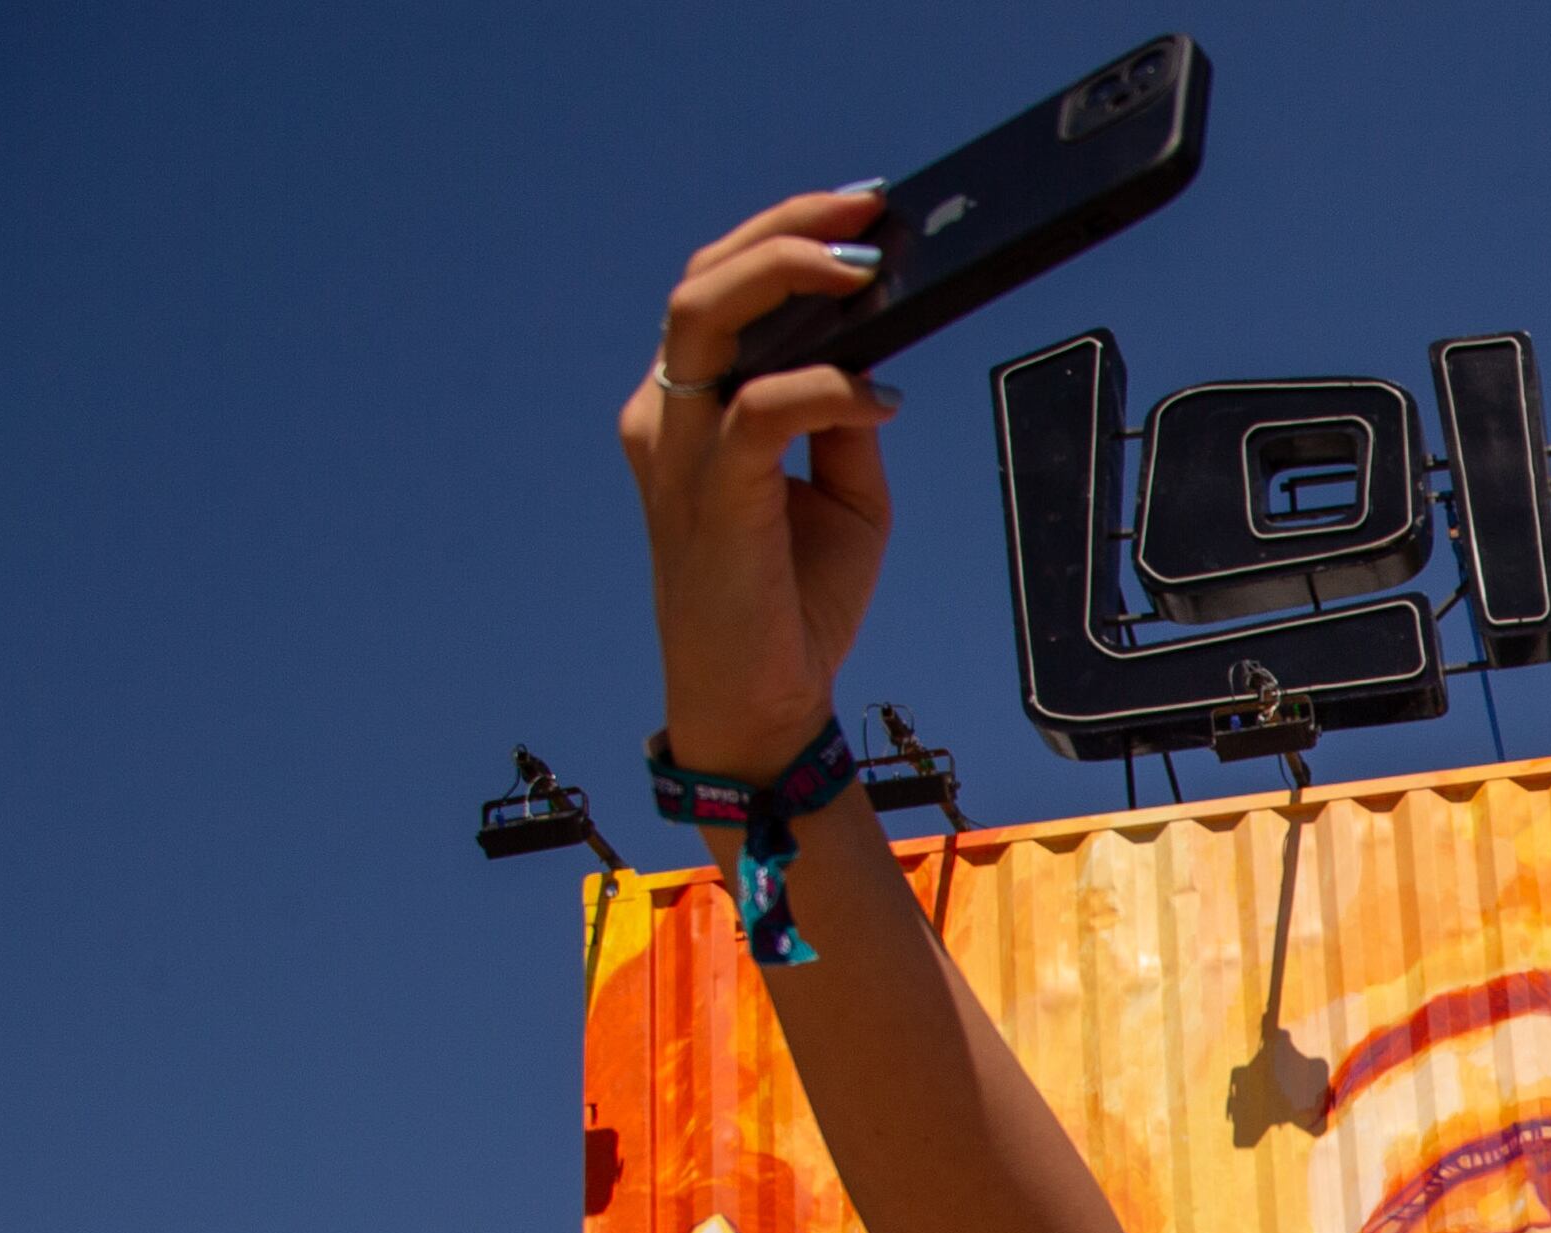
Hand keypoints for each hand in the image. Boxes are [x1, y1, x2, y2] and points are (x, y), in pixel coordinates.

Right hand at [621, 189, 900, 773]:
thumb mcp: (844, 495)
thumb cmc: (795, 599)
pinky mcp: (710, 495)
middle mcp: (668, 415)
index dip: (783, 235)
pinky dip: (828, 390)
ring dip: (788, 274)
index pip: (722, 290)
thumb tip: (874, 357)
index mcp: (691, 407)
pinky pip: (761, 410)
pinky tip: (882, 399)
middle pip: (705, 279)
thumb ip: (844, 420)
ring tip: (864, 268)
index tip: (861, 211)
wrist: (766, 702)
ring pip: (707, 315)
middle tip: (867, 213)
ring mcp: (678, 451)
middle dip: (786, 229)